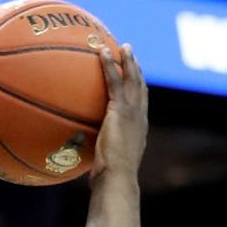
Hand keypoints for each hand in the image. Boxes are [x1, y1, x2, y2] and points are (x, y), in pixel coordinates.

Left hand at [91, 44, 148, 180]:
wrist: (117, 178)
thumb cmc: (110, 180)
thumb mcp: (107, 166)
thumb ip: (100, 158)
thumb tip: (85, 167)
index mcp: (138, 130)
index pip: (141, 104)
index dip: (139, 88)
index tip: (135, 77)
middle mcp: (140, 118)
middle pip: (141, 86)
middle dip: (136, 69)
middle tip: (130, 54)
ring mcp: (132, 112)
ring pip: (132, 79)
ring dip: (127, 60)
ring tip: (121, 46)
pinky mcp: (121, 110)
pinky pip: (115, 81)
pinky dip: (110, 64)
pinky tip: (102, 51)